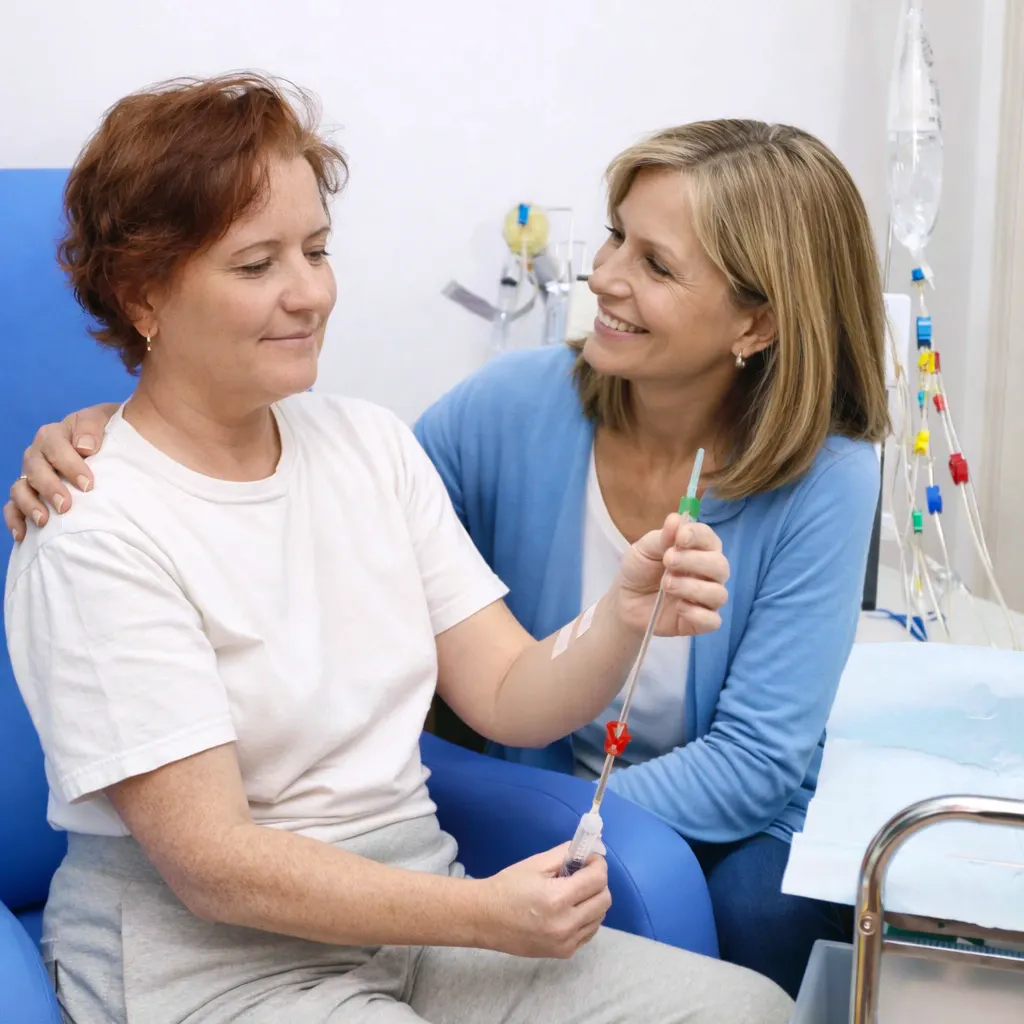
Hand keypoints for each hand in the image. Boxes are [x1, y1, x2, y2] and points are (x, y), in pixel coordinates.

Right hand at [4, 404, 116, 540]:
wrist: (109, 441)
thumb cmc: (107, 432)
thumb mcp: (104, 420)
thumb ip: (93, 427)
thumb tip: (85, 447)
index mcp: (55, 434)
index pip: (55, 447)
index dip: (69, 465)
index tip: (88, 484)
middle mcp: (38, 454)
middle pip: (35, 469)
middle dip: (49, 488)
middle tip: (65, 506)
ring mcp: (31, 475)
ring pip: (20, 488)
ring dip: (29, 505)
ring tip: (44, 521)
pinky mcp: (30, 494)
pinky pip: (13, 506)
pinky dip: (15, 520)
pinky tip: (23, 535)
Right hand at [472, 843, 610, 958]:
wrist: (485, 919)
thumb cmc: (508, 887)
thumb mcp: (536, 864)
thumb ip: (566, 854)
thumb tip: (592, 848)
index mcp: (557, 898)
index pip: (597, 879)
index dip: (597, 863)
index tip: (589, 857)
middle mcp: (566, 924)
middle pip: (604, 899)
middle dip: (597, 881)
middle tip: (581, 873)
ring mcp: (566, 942)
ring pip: (600, 916)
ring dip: (593, 900)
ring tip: (572, 892)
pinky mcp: (564, 953)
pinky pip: (589, 931)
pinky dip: (586, 917)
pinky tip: (569, 909)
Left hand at [616, 514, 728, 636]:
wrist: (625, 600)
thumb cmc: (639, 569)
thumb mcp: (644, 549)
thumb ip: (662, 537)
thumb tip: (676, 518)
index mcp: (698, 550)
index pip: (710, 539)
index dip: (698, 536)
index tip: (680, 538)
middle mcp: (708, 573)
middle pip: (721, 566)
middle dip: (695, 562)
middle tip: (668, 562)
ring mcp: (706, 598)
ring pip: (719, 594)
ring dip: (693, 588)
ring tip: (667, 585)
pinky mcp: (700, 622)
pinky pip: (713, 621)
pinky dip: (698, 614)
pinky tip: (679, 608)